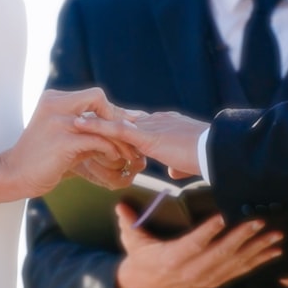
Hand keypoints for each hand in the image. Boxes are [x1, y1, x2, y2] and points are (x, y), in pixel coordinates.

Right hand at [0, 88, 142, 198]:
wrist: (13, 175)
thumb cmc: (40, 159)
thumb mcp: (63, 137)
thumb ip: (85, 129)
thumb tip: (118, 130)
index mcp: (54, 99)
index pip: (93, 96)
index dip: (111, 111)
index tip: (125, 126)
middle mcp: (55, 104)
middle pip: (98, 98)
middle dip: (117, 117)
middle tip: (131, 136)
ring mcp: (58, 121)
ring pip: (101, 122)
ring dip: (119, 138)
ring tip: (129, 152)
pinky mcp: (62, 141)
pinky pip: (98, 140)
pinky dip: (110, 149)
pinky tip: (114, 158)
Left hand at [75, 110, 207, 177]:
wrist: (217, 153)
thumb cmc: (209, 157)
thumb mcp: (189, 161)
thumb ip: (178, 164)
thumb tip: (173, 170)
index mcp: (166, 125)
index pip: (137, 123)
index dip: (119, 124)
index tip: (104, 124)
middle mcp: (156, 121)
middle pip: (121, 118)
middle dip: (100, 119)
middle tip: (77, 117)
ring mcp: (151, 127)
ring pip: (115, 121)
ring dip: (92, 121)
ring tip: (70, 119)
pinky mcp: (147, 136)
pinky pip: (116, 129)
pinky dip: (96, 127)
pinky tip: (78, 125)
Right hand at [113, 203, 282, 287]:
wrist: (146, 287)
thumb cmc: (141, 258)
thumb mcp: (131, 240)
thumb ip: (128, 221)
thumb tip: (121, 204)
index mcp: (172, 259)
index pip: (192, 244)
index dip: (208, 231)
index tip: (223, 216)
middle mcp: (192, 271)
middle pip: (221, 254)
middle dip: (242, 237)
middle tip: (258, 220)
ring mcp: (206, 278)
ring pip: (235, 263)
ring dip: (258, 249)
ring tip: (275, 235)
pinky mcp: (215, 281)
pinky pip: (240, 271)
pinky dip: (259, 261)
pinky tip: (275, 251)